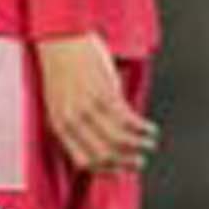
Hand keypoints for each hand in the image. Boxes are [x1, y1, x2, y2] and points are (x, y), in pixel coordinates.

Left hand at [37, 35, 156, 175]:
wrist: (60, 37)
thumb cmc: (61, 67)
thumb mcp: (60, 100)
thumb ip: (75, 122)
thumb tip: (99, 141)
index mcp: (58, 124)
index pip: (83, 161)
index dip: (105, 170)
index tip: (119, 172)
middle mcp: (72, 120)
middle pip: (104, 155)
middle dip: (125, 163)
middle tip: (138, 162)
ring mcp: (88, 107)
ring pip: (120, 141)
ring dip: (139, 146)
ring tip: (148, 144)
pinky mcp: (105, 92)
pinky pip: (128, 119)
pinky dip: (143, 128)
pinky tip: (150, 128)